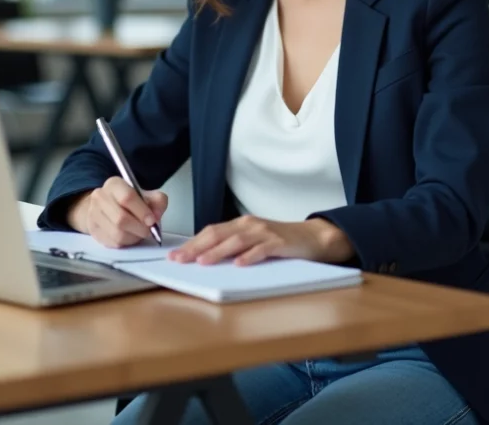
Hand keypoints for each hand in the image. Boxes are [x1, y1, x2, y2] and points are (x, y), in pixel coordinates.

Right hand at [66, 177, 167, 247]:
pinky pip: (112, 243)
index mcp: (114, 184)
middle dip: (139, 228)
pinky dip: (125, 242)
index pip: (127, 197)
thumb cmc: (132, 201)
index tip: (152, 221)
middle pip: (121, 218)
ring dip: (133, 237)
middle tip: (148, 231)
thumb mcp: (148, 195)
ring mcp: (93, 214)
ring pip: (117, 233)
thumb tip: (156, 215)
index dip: (142, 212)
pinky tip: (130, 236)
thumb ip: (158, 202)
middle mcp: (100, 197)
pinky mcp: (92, 230)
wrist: (107, 206)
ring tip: (139, 233)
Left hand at [169, 216, 352, 266]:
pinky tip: (239, 264)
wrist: (314, 237)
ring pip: (236, 241)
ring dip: (218, 252)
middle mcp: (250, 225)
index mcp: (241, 224)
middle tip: (180, 260)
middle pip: (218, 234)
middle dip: (197, 247)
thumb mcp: (254, 241)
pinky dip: (249, 256)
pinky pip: (262, 249)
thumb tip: (204, 259)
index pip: (211, 232)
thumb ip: (233, 247)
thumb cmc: (281, 242)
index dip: (191, 243)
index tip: (174, 256)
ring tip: (203, 262)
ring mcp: (265, 233)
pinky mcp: (280, 243)